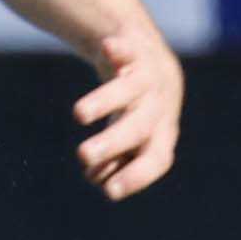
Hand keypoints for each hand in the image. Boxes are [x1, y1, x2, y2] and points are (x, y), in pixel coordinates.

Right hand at [72, 30, 181, 201]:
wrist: (148, 59)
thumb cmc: (135, 109)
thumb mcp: (129, 136)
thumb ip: (115, 158)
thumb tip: (97, 177)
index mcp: (162, 132)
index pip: (157, 158)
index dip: (138, 175)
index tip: (110, 191)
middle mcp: (159, 106)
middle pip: (139, 126)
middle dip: (113, 142)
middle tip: (83, 155)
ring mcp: (147, 76)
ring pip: (128, 89)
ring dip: (105, 101)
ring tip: (79, 115)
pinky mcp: (133, 48)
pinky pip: (127, 49)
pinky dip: (119, 49)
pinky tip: (108, 48)